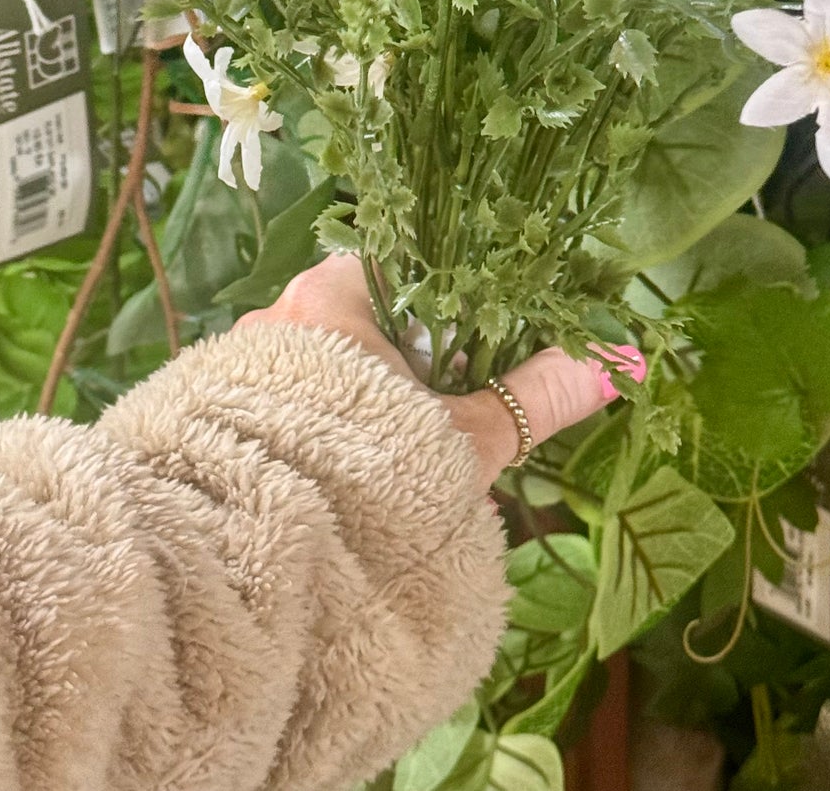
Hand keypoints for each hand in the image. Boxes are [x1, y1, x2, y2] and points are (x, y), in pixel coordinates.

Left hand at [237, 254, 642, 486]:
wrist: (258, 565)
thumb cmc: (369, 482)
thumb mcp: (466, 440)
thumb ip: (535, 396)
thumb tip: (613, 363)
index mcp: (329, 295)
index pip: (393, 263)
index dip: (440, 295)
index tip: (471, 334)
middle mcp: (273, 316)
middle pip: (355, 313)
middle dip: (400, 353)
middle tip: (443, 399)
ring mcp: (236, 367)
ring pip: (315, 361)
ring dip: (356, 392)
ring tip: (397, 443)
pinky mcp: (216, 418)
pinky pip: (279, 402)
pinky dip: (317, 424)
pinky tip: (346, 469)